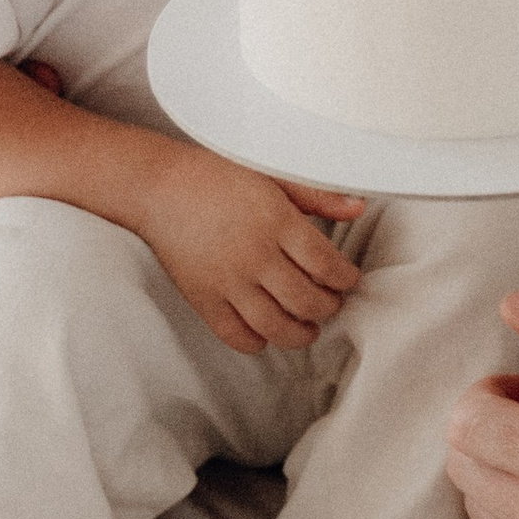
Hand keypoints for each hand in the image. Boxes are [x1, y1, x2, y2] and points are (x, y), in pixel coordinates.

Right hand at [133, 145, 366, 355]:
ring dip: (300, 334)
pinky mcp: (202, 298)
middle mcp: (254, 255)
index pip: (327, 266)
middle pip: (307, 301)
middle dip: (328, 308)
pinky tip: (266, 332)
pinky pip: (235, 335)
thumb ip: (318, 196)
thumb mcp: (273, 176)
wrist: (160, 187)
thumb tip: (358, 208)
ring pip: (276, 326)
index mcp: (276, 221)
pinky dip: (256, 342)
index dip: (345, 280)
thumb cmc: (218, 176)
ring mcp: (227, 281)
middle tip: (331, 303)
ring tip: (307, 327)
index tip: (348, 280)